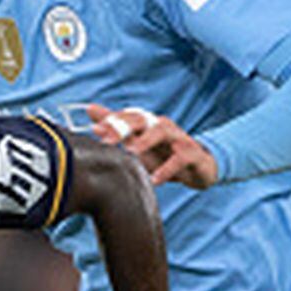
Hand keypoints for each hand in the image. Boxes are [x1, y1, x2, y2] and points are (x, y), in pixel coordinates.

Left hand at [87, 105, 218, 188]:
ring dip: (146, 141)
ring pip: (162, 131)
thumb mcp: (138, 142)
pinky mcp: (193, 154)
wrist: (200, 168)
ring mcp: (178, 138)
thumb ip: (115, 127)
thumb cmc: (164, 154)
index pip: (127, 116)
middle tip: (107, 140)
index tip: (96, 130)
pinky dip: (167, 169)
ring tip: (132, 152)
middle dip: (124, 127)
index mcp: (147, 123)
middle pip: (142, 119)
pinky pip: (180, 158)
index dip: (112, 121)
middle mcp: (161, 126)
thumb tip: (90, 110)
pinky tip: (155, 180)